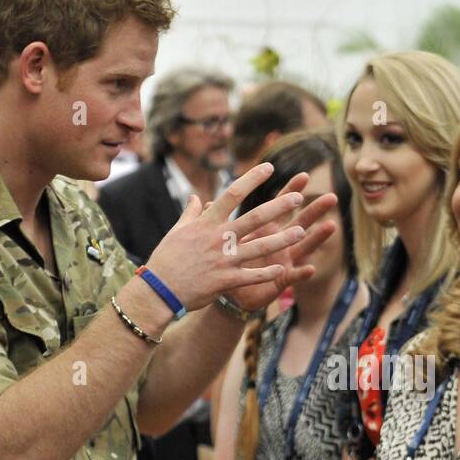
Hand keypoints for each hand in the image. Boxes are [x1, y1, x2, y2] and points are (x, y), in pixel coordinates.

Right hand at [143, 162, 316, 311]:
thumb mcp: (177, 231)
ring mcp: (223, 260)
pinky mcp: (226, 281)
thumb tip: (195, 196)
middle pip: (254, 218)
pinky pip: (252, 276)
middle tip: (298, 197)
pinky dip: (267, 273)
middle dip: (278, 206)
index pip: (233, 194)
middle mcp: (218, 238)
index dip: (253, 179)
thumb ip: (191, 213)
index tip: (270, 167)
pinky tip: (283, 268)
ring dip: (282, 239)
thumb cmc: (167, 259)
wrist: (158, 291)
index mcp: (207, 223)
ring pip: (259, 247)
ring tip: (301, 231)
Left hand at [224, 171, 339, 313]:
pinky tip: (311, 268)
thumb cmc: (226, 264)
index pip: (279, 206)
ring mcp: (282, 261)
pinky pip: (291, 277)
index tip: (304, 176)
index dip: (291, 191)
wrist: (228, 294)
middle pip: (300, 222)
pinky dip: (301, 273)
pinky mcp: (279, 281)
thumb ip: (216, 221)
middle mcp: (278, 242)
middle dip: (315, 210)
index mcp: (265, 230)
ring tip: (331, 226)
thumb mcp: (220, 240)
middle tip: (332, 197)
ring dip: (317, 237)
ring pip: (303, 247)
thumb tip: (205, 202)